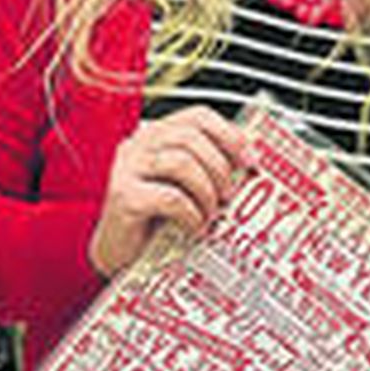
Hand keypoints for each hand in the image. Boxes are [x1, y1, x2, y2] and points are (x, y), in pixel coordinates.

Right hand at [88, 106, 250, 279]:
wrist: (120, 254)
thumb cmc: (154, 220)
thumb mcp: (183, 186)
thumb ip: (206, 168)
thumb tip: (249, 162)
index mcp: (156, 136)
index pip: (197, 116)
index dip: (229, 135)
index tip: (249, 160)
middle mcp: (138, 145)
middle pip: (190, 137)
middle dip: (219, 167)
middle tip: (228, 195)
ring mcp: (127, 169)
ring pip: (181, 163)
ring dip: (206, 191)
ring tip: (210, 213)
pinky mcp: (124, 197)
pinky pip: (170, 197)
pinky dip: (191, 214)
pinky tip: (194, 227)